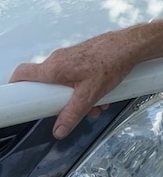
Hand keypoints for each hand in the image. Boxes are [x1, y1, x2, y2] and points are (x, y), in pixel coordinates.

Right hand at [9, 29, 136, 138]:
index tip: (18, 98)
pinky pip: (77, 75)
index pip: (23, 74)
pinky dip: (87, 86)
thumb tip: (59, 130)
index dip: (17, 86)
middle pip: (48, 84)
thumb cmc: (111, 62)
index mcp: (54, 68)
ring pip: (66, 82)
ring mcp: (71, 57)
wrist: (131, 45)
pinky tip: (103, 94)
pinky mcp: (83, 56)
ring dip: (79, 96)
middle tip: (77, 110)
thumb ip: (72, 114)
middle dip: (62, 101)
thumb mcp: (90, 95)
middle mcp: (59, 60)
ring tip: (98, 104)